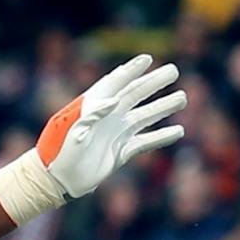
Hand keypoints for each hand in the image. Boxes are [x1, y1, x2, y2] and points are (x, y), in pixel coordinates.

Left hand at [37, 53, 186, 196]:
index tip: (147, 59)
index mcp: (92, 106)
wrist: (57, 180)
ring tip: (182, 97)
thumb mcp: (73, 131)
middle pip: (135, 95)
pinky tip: (178, 131)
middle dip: (154, 82)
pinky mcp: (121, 151)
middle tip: (174, 70)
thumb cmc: (59, 152)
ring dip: (163, 106)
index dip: (131, 70)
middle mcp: (107, 117)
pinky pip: (146, 141)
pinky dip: (162, 136)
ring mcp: (115, 133)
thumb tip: (114, 100)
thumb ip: (92, 115)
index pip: (115, 83)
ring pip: (144, 116)